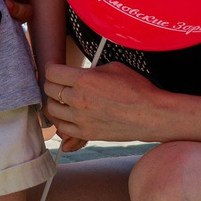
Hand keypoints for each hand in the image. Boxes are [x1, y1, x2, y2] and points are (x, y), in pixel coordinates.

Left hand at [40, 59, 169, 147]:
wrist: (151, 115)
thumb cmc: (137, 88)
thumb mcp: (113, 68)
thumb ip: (91, 70)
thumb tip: (80, 74)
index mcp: (83, 80)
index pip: (52, 72)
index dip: (52, 67)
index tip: (56, 67)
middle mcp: (78, 99)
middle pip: (49, 90)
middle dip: (53, 83)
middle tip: (59, 82)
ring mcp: (80, 119)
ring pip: (52, 110)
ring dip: (55, 103)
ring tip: (63, 99)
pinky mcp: (86, 133)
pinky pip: (62, 128)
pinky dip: (62, 121)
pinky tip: (69, 116)